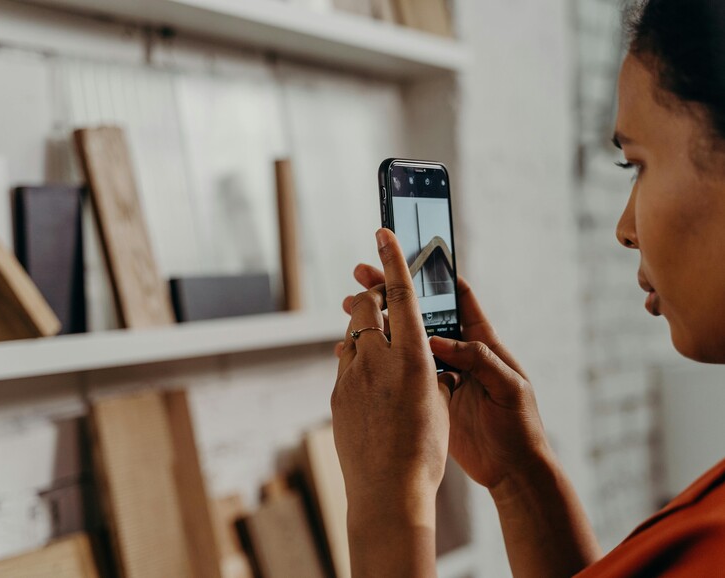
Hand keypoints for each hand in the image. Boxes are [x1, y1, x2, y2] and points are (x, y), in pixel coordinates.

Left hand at [332, 229, 449, 515]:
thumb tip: (421, 358)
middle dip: (371, 294)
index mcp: (414, 358)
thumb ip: (429, 371)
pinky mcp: (336, 395)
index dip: (392, 259)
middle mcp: (378, 360)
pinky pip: (344, 363)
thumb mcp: (439, 404)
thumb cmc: (426, 451)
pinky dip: (355, 359)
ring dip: (362, 328)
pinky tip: (366, 376)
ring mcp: (351, 376)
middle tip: (372, 290)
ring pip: (352, 335)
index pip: (400, 295)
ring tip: (374, 338)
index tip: (382, 231)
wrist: (387, 492)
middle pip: (368, 308)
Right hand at [340, 264, 550, 491]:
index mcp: (483, 342)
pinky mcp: (428, 394)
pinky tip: (354, 351)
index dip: (437, 275)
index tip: (410, 255)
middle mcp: (459, 351)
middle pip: (423, 313)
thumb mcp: (508, 387)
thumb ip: (479, 360)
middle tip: (363, 273)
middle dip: (393, 291)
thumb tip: (438, 341)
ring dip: (379, 321)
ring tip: (349, 305)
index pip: (459, 299)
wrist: (512, 470)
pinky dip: (379, 358)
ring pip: (405, 338)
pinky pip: (400, 369)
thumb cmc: (520, 427)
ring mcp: (441, 372)